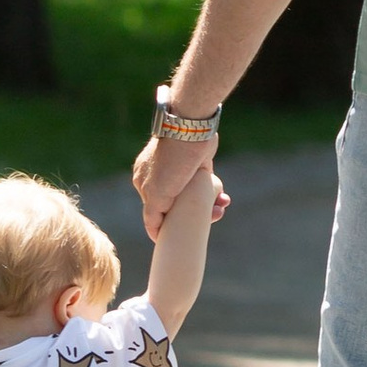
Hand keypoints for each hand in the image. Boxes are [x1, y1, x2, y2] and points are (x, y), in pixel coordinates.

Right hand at [132, 122, 217, 238]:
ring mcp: (178, 171)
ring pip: (193, 198)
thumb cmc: (171, 162)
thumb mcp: (157, 195)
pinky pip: (204, 187)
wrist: (191, 128)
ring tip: (221, 209)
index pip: (155, 214)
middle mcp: (159, 177)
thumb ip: (152, 216)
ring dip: (208, 207)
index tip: (184, 237)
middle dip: (195, 217)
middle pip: (177, 207)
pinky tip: (223, 199)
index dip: (170, 228)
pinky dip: (213, 194)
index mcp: (143, 183)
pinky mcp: (196, 165)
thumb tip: (155, 234)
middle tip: (214, 219)